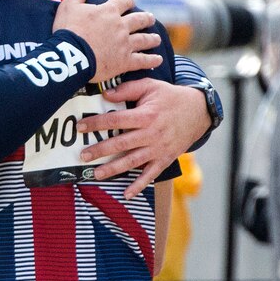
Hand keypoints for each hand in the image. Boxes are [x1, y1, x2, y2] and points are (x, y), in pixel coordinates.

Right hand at [54, 0, 161, 81]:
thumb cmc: (68, 31)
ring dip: (152, 39)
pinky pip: (142, 60)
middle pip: (139, 20)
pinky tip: (158, 59)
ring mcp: (125, 44)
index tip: (130, 2)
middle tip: (150, 19)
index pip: (123, 2)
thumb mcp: (67, 7)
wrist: (72, 55)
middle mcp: (121, 26)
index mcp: (108, 12)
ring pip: (144, 39)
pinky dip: (151, 60)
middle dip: (146, 19)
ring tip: (157, 39)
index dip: (128, 1)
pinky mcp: (125, 61)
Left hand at [76, 78, 209, 197]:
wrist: (200, 111)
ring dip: (113, 169)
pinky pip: (151, 174)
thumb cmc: (170, 97)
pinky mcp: (165, 159)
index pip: (116, 120)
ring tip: (96, 174)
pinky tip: (126, 194)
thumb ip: (127, 89)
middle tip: (82, 155)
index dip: (96, 123)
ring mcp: (159, 149)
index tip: (80, 127)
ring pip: (132, 161)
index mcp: (146, 115)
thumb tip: (104, 94)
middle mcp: (152, 134)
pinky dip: (139, 185)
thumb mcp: (150, 86)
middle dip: (100, 150)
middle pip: (121, 144)